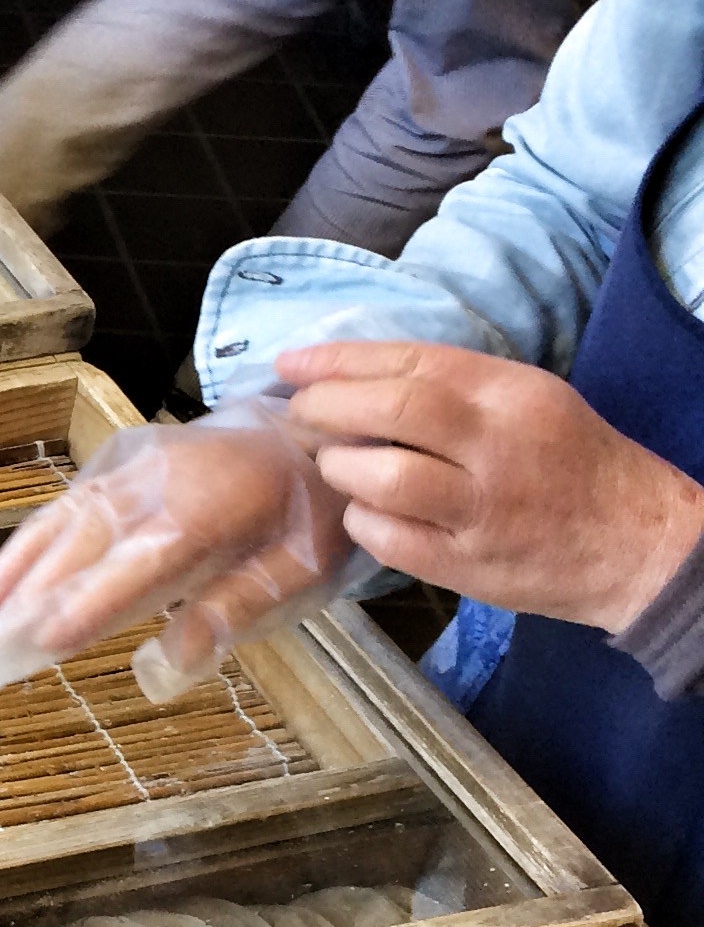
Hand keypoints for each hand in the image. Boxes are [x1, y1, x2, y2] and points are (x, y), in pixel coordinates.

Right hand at [0, 401, 353, 698]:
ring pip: (55, 528)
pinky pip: (57, 512)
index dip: (88, 605)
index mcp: (207, 511)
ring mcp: (126, 469)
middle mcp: (153, 484)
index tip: (39, 646)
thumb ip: (233, 611)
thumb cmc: (306, 513)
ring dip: (7, 582)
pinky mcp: (111, 466)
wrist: (303, 429)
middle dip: (26, 611)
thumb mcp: (301, 570)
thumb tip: (165, 665)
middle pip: (79, 551)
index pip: (136, 566)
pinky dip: (17, 554)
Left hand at [283, 339, 703, 633]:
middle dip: (327, 407)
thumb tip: (354, 377)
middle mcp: (497, 446)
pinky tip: (364, 511)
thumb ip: (452, 386)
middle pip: (392, 412)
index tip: (292, 364)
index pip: (412, 362)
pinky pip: (389, 538)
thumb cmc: (568, 461)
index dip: (340, 360)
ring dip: (340, 468)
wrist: (633, 543)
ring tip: (335, 464)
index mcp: (510, 394)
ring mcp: (482, 511)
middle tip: (300, 413)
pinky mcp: (467, 566)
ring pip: (383, 478)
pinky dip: (362, 521)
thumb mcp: (527, 399)